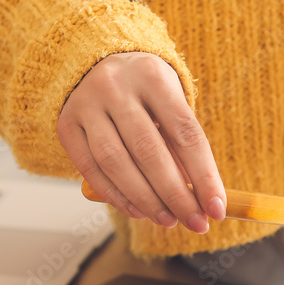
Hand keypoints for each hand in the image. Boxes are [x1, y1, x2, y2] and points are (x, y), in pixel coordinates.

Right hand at [57, 52, 225, 230]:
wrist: (96, 62)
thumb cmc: (145, 91)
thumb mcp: (170, 102)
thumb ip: (182, 145)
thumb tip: (201, 198)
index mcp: (153, 76)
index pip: (185, 133)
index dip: (204, 176)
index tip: (217, 208)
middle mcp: (115, 87)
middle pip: (149, 151)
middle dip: (176, 195)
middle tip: (195, 223)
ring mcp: (86, 105)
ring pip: (116, 163)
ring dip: (146, 200)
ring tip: (168, 220)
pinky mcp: (66, 125)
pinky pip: (90, 169)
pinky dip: (116, 196)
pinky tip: (137, 211)